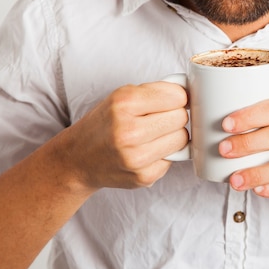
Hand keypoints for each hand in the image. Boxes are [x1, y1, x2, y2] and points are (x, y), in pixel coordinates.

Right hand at [62, 81, 188, 190]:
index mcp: (124, 104)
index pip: (177, 96)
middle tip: (158, 119)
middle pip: (181, 117)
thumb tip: (190, 93)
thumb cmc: (104, 124)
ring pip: (182, 139)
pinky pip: (173, 159)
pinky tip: (146, 152)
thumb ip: (155, 91)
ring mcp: (136, 157)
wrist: (78, 159)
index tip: (169, 101)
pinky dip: (164, 154)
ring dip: (172, 135)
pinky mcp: (143, 176)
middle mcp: (129, 131)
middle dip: (174, 116)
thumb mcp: (121, 96)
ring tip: (153, 135)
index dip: (177, 97)